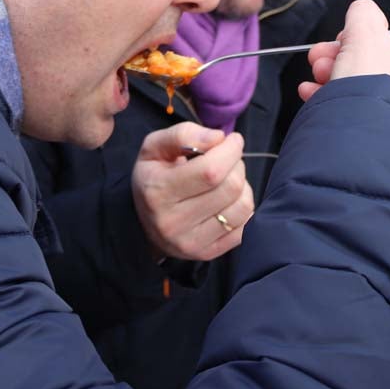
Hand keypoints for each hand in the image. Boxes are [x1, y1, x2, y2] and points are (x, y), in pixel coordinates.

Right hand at [132, 123, 253, 261]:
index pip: (210, 170)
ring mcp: (191, 242)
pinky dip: (243, 207)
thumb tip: (219, 138)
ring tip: (228, 180)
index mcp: (158, 191)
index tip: (233, 140)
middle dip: (237, 165)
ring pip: (243, 206)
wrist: (143, 223)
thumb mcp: (154, 148)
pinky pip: (246, 227)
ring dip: (243, 186)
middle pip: (231, 187)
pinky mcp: (207, 254)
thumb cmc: (154, 177)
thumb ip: (183, 134)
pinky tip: (228, 200)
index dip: (230, 150)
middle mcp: (173, 222)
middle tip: (227, 160)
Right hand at [298, 0, 389, 123]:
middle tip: (320, 63)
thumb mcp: (363, 35)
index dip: (363, 40)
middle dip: (347, 62)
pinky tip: (323, 101)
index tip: (337, 46)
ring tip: (314, 85)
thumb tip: (364, 12)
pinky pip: (389, 116)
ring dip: (345, 83)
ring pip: (386, 91)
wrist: (373, 153)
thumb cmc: (378, 91)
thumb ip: (364, 13)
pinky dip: (359, 108)